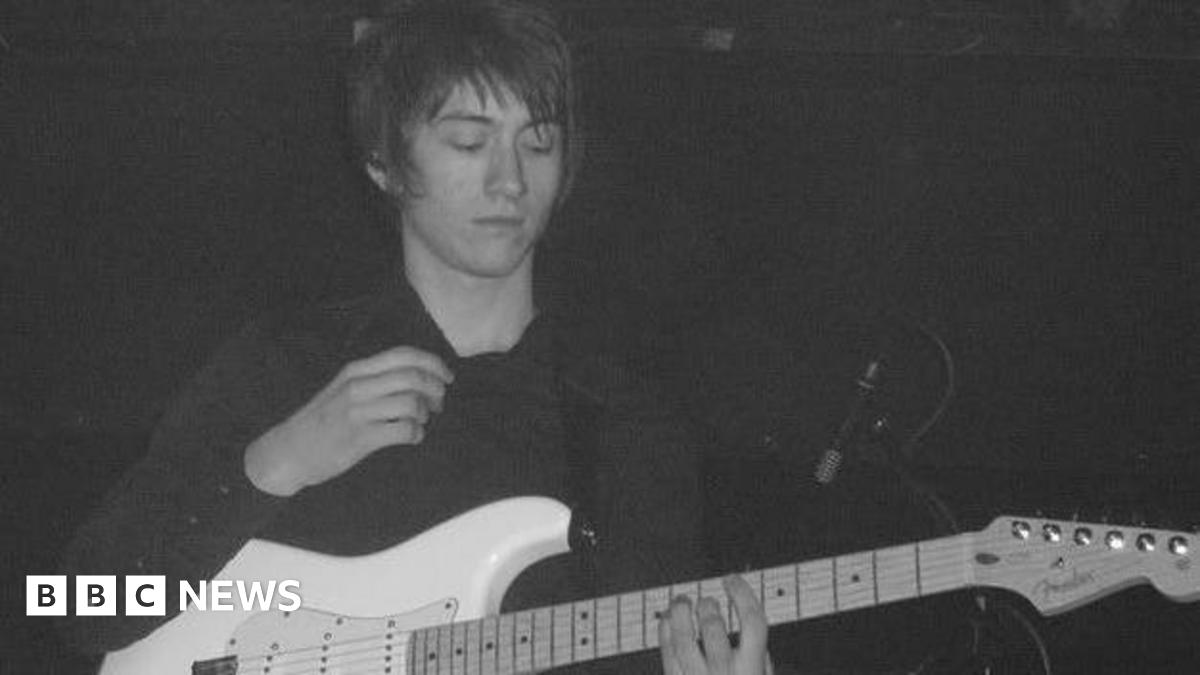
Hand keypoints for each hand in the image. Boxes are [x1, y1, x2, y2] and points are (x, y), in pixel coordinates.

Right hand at [245, 346, 452, 495]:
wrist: (289, 451)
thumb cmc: (324, 420)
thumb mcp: (345, 388)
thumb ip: (376, 379)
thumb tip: (421, 378)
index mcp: (357, 370)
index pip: (404, 355)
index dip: (433, 363)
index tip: (447, 377)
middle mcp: (358, 386)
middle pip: (413, 377)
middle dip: (436, 390)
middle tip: (438, 405)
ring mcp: (358, 412)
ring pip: (412, 403)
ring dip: (424, 414)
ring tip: (419, 422)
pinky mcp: (360, 439)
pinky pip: (403, 431)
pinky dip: (416, 434)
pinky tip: (411, 437)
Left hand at [659, 575, 773, 674]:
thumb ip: (759, 657)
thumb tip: (751, 622)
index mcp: (752, 669)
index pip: (752, 622)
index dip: (742, 594)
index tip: (732, 580)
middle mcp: (724, 673)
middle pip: (713, 627)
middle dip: (708, 606)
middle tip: (706, 600)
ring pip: (683, 640)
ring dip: (680, 614)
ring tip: (681, 601)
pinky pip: (667, 653)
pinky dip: (665, 632)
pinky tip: (667, 620)